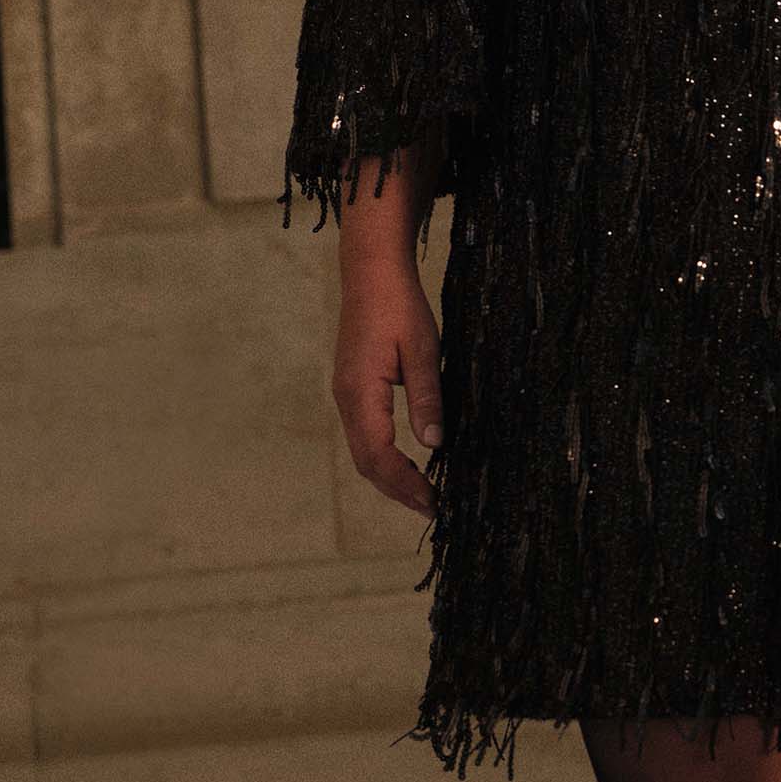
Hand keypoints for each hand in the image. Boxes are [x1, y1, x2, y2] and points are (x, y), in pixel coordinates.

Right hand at [331, 253, 441, 515]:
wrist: (371, 272)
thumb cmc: (400, 306)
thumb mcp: (424, 351)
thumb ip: (427, 398)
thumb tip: (433, 444)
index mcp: (360, 392)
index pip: (379, 455)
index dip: (405, 484)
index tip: (434, 502)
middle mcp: (347, 399)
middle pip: (366, 462)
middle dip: (397, 490)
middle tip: (432, 509)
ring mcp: (346, 395)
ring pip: (362, 452)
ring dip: (390, 478)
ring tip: (422, 496)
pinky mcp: (353, 389)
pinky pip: (364, 435)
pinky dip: (384, 458)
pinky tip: (406, 464)